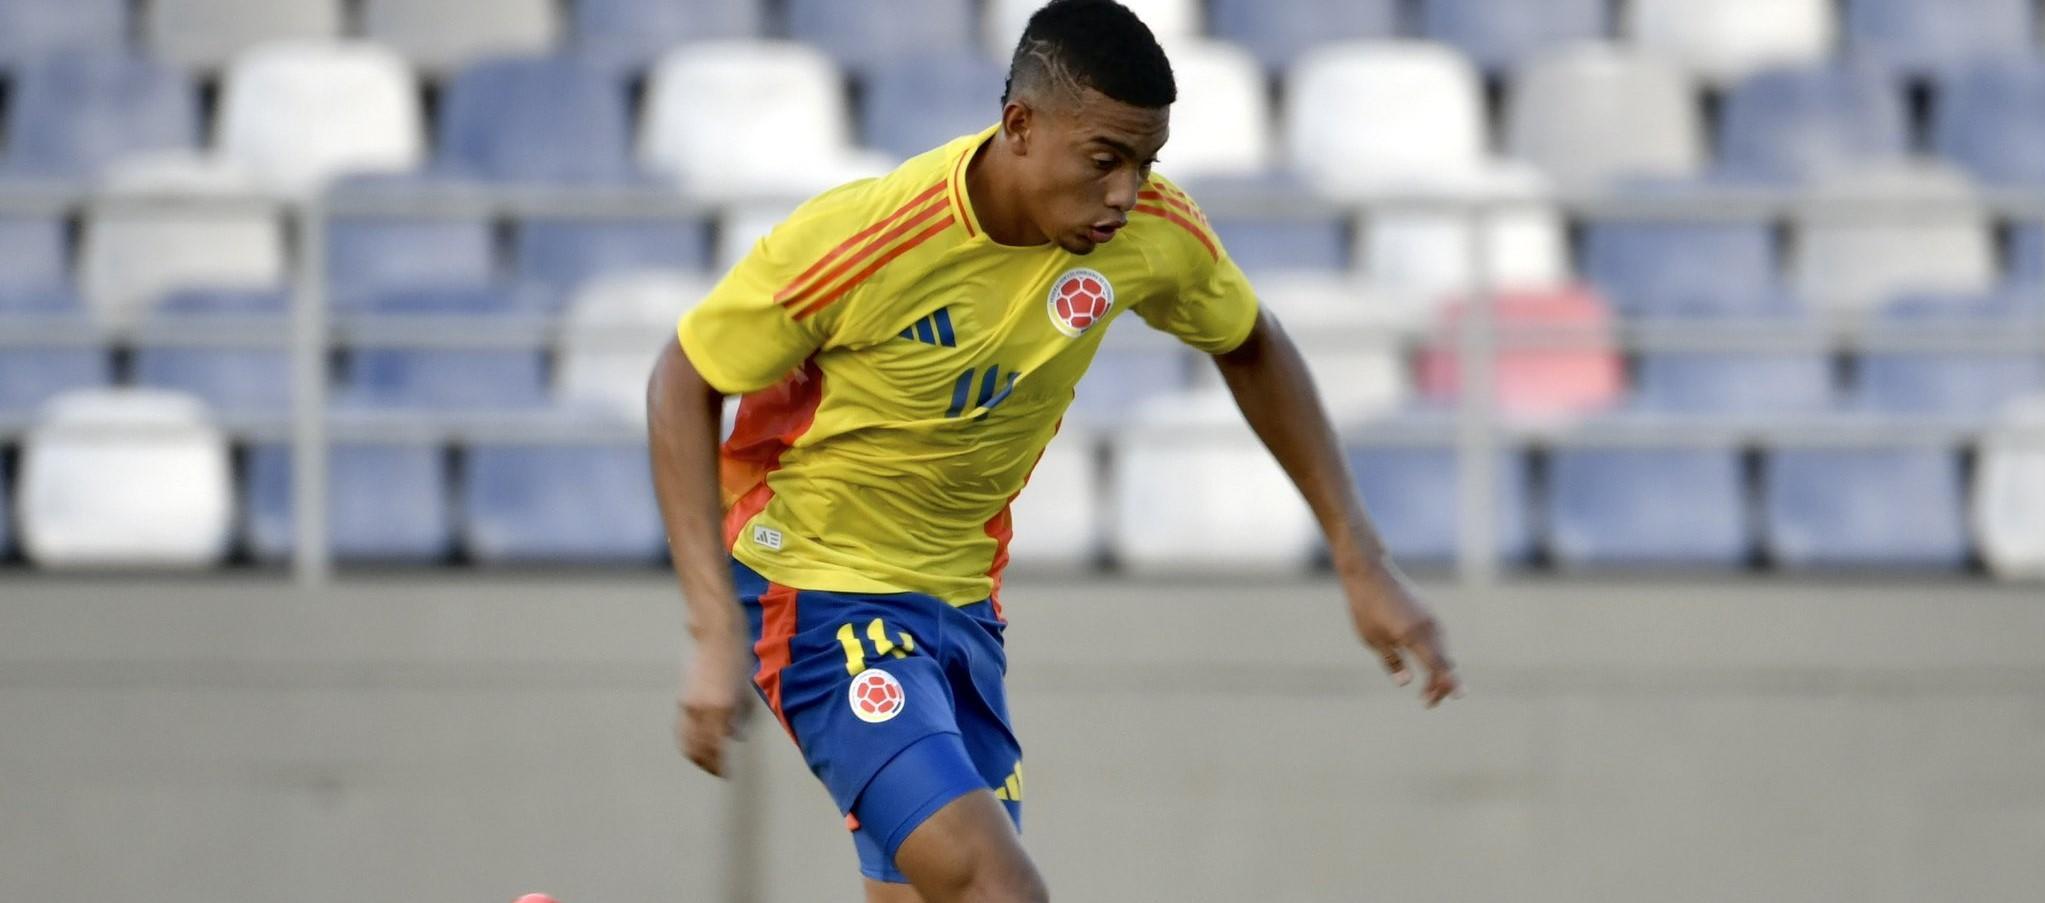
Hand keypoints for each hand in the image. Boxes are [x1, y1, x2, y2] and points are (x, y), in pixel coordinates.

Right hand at [676, 633, 752, 776]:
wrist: (716, 633)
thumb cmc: (737, 658)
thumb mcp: (746, 690)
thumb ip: (741, 717)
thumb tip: (735, 736)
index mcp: (722, 708)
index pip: (716, 748)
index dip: (720, 765)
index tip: (726, 773)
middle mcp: (703, 709)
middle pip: (697, 750)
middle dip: (706, 764)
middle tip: (717, 770)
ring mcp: (690, 704)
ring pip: (685, 741)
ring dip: (694, 755)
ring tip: (706, 761)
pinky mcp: (684, 698)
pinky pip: (682, 728)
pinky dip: (687, 740)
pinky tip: (695, 743)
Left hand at [1344, 560, 1460, 707]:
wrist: (1370, 572)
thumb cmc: (1366, 607)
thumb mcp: (1372, 639)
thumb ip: (1392, 661)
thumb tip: (1405, 683)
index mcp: (1414, 636)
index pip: (1439, 665)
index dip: (1449, 683)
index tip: (1459, 697)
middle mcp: (1429, 627)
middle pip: (1445, 662)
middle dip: (1440, 685)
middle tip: (1427, 702)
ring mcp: (1431, 618)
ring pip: (1443, 651)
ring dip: (1439, 671)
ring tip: (1427, 689)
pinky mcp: (1428, 613)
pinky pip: (1439, 640)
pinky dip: (1437, 656)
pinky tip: (1429, 666)